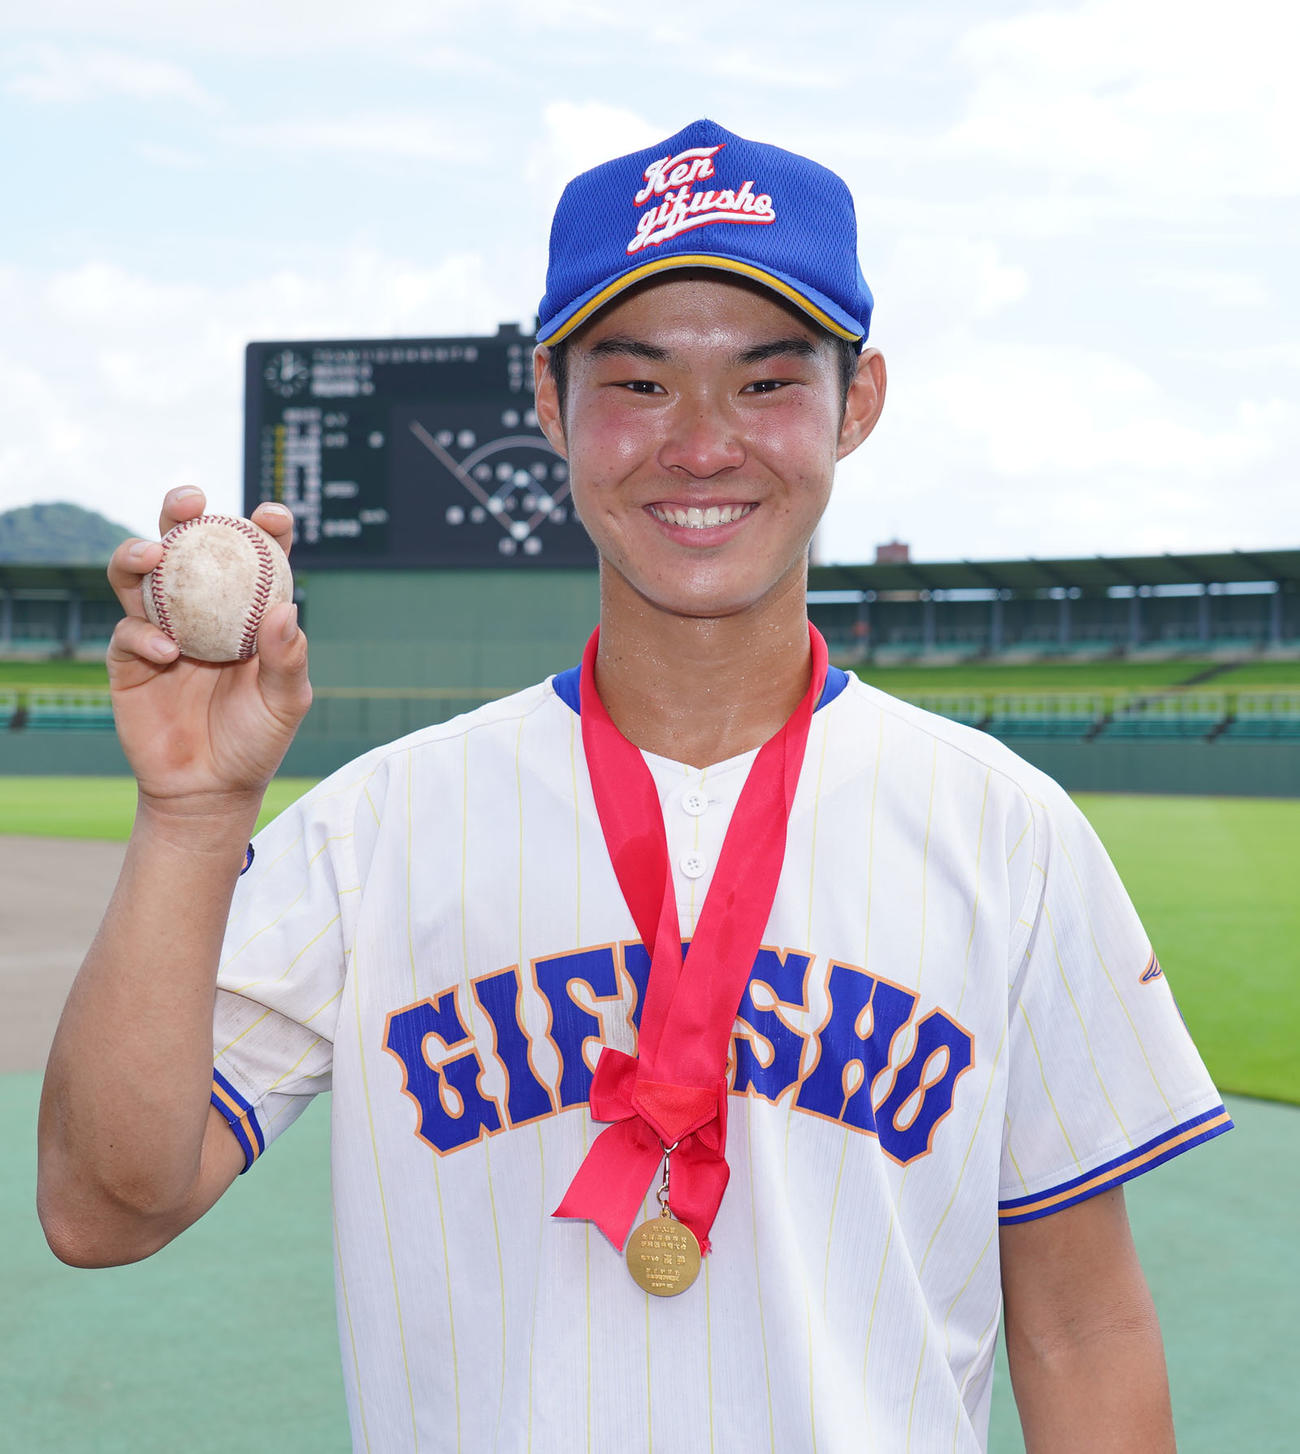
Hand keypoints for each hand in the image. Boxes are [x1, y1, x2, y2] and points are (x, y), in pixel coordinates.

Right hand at [106, 488, 312, 814]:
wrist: (210, 790)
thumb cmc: (256, 740)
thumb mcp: (285, 702)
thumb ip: (288, 658)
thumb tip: (287, 608)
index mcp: (246, 610)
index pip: (254, 556)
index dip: (262, 526)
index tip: (272, 515)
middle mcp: (200, 610)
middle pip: (184, 546)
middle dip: (182, 512)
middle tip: (190, 501)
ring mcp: (160, 630)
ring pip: (138, 575)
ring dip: (138, 553)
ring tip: (154, 554)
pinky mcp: (129, 659)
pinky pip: (127, 631)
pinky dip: (143, 634)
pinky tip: (168, 651)